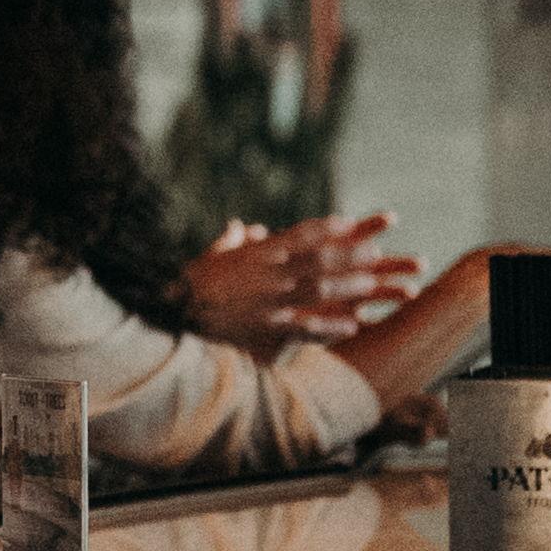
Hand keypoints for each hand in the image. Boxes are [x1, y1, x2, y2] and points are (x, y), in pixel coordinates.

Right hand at [186, 210, 422, 348]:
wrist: (175, 316)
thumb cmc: (193, 284)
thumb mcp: (212, 257)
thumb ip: (232, 241)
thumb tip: (241, 227)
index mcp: (256, 254)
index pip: (297, 235)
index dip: (325, 228)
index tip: (348, 222)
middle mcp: (267, 275)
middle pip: (317, 261)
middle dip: (349, 256)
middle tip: (375, 254)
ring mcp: (269, 301)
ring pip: (317, 290)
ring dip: (347, 286)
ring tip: (371, 284)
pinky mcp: (267, 327)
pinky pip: (306, 326)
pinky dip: (331, 326)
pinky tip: (353, 325)